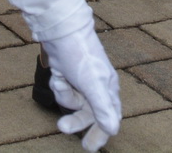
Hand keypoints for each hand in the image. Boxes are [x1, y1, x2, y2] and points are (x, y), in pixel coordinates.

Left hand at [40, 22, 121, 149]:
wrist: (61, 31)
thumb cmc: (81, 55)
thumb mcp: (92, 84)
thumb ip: (102, 108)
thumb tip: (113, 129)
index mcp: (108, 88)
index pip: (110, 117)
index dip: (101, 132)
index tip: (90, 147)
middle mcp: (97, 85)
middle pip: (88, 112)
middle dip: (75, 120)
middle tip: (62, 128)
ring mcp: (82, 80)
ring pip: (72, 100)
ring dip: (64, 94)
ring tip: (60, 82)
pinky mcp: (69, 74)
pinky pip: (63, 89)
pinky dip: (59, 84)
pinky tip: (57, 73)